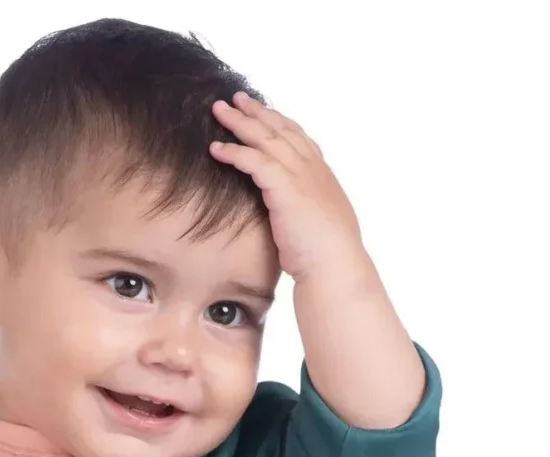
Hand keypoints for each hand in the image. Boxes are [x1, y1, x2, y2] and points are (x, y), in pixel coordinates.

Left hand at [209, 92, 364, 281]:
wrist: (334, 265)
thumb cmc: (326, 254)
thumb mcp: (319, 222)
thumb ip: (306, 209)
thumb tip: (299, 215)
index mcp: (320, 174)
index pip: (297, 138)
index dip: (278, 122)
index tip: (262, 111)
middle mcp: (311, 167)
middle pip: (279, 129)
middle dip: (256, 111)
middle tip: (236, 98)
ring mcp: (299, 175)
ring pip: (264, 138)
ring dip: (239, 122)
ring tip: (218, 110)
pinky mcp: (284, 188)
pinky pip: (253, 161)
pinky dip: (233, 152)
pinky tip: (215, 148)